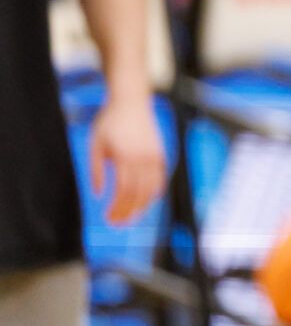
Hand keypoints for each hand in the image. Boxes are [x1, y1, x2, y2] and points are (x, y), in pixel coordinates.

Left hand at [90, 93, 165, 223]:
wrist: (131, 101)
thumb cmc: (110, 122)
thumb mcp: (95, 145)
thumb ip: (96, 170)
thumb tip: (98, 194)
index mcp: (126, 156)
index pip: (124, 191)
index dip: (117, 208)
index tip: (109, 218)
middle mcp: (144, 158)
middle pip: (139, 193)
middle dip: (128, 212)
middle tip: (117, 223)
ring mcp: (155, 155)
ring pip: (152, 189)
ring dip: (142, 206)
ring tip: (131, 216)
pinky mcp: (161, 153)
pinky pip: (161, 178)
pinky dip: (154, 193)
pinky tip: (145, 200)